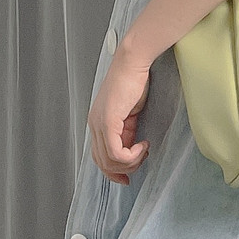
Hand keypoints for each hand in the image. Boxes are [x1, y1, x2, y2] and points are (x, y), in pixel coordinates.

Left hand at [88, 46, 151, 184]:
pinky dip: (131, 155)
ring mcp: (99, 124)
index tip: (129, 175)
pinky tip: (142, 145)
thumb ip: (127, 129)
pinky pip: (116, 152)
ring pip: (109, 161)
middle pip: (103, 163)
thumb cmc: (133, 80)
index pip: (100, 157)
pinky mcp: (108, 122)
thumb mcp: (130, 111)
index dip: (114, 171)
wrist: (132, 62)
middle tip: (141, 162)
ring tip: (144, 151)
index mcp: (98, 122)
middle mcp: (94, 125)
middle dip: (124, 170)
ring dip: (131, 162)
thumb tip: (132, 147)